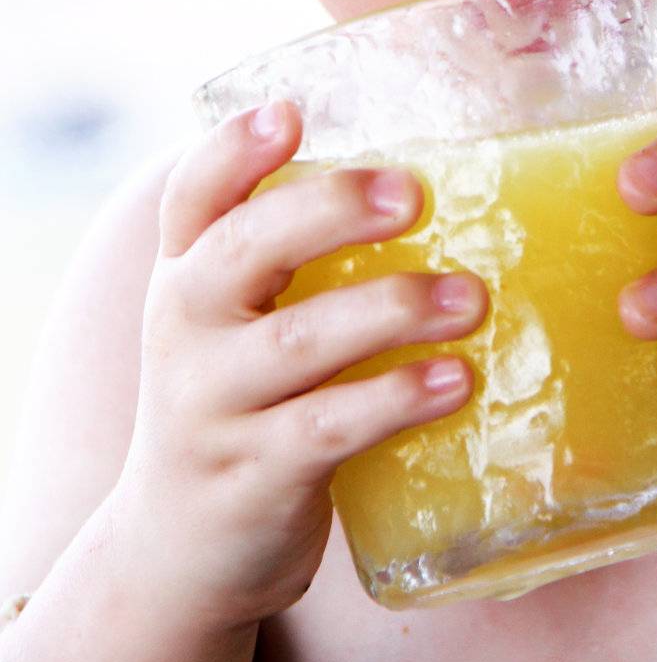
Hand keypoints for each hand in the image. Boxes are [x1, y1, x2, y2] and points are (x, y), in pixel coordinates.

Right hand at [111, 100, 486, 630]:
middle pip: (243, 249)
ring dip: (392, 310)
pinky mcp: (252, 477)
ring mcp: (212, 406)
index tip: (288, 112)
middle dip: (331, 210)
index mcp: (185, 274)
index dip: (232, 150)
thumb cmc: (242, 399)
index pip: (191, 196)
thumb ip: (291, 253)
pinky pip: (327, 429)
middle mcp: (186, 328)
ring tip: (471, 297)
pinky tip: (456, 380)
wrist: (180, 549)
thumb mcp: (236, 319)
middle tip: (414, 193)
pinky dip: (394, 399)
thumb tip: (428, 174)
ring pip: (299, 341)